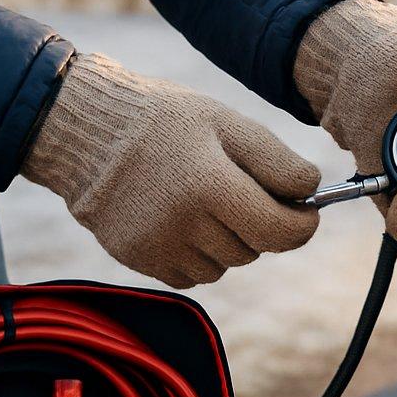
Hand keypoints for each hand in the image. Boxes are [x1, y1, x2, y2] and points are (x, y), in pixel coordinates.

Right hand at [23, 53, 319, 287]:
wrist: (84, 133)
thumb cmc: (162, 121)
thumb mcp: (225, 122)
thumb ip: (275, 159)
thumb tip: (312, 192)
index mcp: (209, 184)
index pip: (279, 231)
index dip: (302, 225)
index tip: (305, 212)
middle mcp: (183, 224)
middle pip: (254, 249)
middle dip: (261, 224)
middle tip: (242, 190)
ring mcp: (158, 247)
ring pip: (225, 265)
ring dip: (229, 240)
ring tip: (204, 199)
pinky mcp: (139, 261)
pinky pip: (193, 275)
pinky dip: (198, 253)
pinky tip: (180, 217)